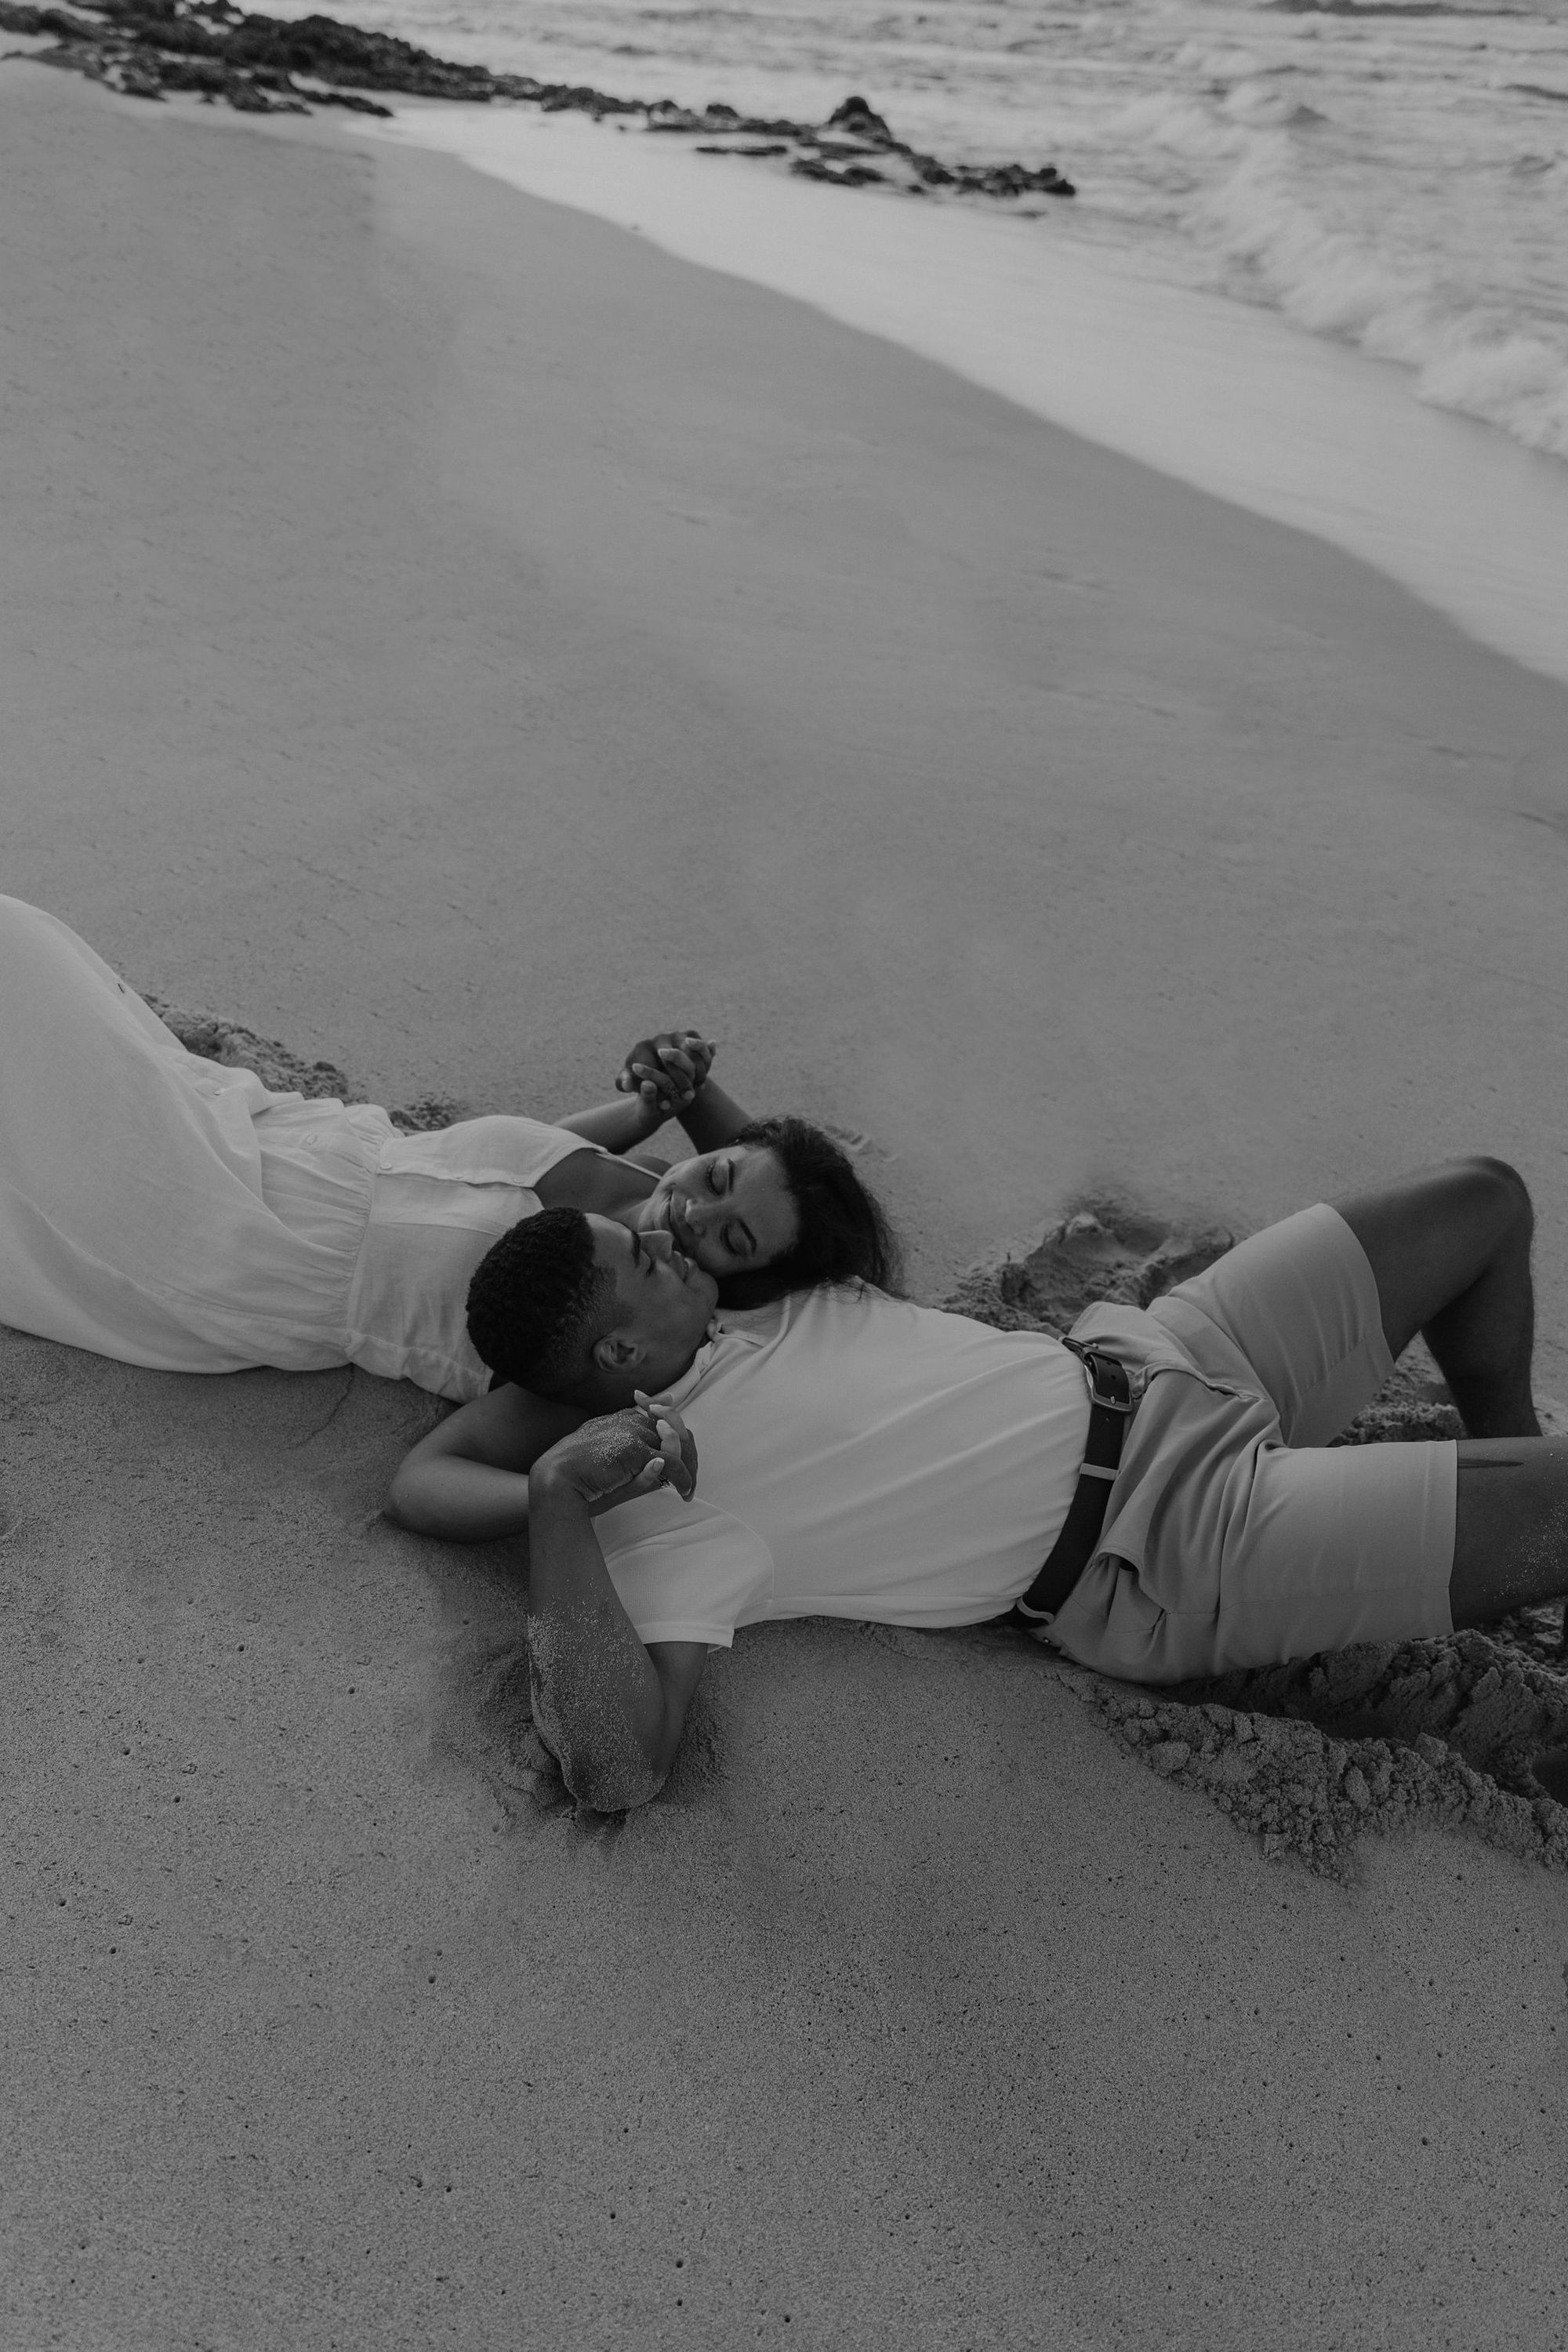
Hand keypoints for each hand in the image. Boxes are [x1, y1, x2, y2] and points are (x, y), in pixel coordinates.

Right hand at [538, 1400, 696, 1517]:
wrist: (555, 1480)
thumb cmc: (576, 1475)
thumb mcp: (608, 1461)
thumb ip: (631, 1454)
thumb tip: (659, 1459)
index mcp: (620, 1419)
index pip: (660, 1417)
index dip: (675, 1433)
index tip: (682, 1454)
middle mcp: (629, 1421)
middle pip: (674, 1427)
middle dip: (687, 1451)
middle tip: (689, 1475)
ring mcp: (632, 1433)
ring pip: (677, 1443)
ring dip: (688, 1466)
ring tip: (688, 1486)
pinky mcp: (635, 1450)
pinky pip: (671, 1462)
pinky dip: (683, 1478)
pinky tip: (683, 1492)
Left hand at [613, 1029, 715, 1121]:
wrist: (656, 1062)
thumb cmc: (639, 1076)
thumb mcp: (630, 1082)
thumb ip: (624, 1083)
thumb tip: (627, 1083)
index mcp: (642, 1047)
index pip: (653, 1069)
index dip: (663, 1088)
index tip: (665, 1105)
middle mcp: (660, 1038)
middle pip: (674, 1061)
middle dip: (681, 1082)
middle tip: (685, 1100)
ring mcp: (677, 1035)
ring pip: (692, 1055)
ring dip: (696, 1075)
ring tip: (693, 1094)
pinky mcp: (691, 1035)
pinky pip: (702, 1050)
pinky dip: (704, 1066)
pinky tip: (700, 1084)